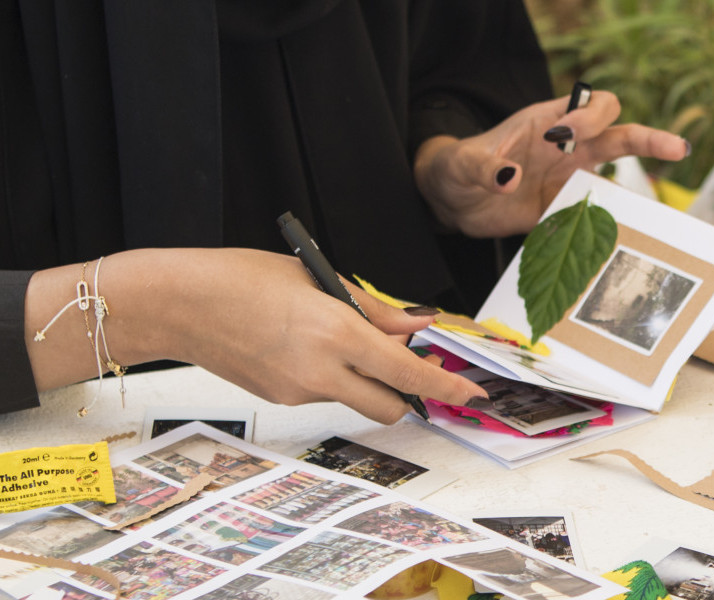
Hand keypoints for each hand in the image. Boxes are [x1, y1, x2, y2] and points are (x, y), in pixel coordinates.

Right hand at [25, 248, 486, 423]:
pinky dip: (331, 376)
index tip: (472, 395)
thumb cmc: (245, 276)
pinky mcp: (279, 400)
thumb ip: (374, 309)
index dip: (446, 387)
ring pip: (354, 398)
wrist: (181, 304)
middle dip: (406, 392)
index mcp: (336, 333)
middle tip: (403, 360)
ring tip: (333, 335)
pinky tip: (304, 345)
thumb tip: (416, 323)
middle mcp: (321, 372)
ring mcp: (297, 392)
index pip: (407, 373)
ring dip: (362, 377)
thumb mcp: (318, 279)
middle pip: (390, 406)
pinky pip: (323, 394)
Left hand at [413, 89, 688, 237]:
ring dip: (631, 192)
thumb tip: (509, 177)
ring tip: (651, 212)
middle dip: (648, 139)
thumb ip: (484, 167)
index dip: (590, 116)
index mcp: (546, 124)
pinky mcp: (558, 211)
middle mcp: (565, 150)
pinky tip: (619, 240)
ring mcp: (565, 181)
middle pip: (618, 136)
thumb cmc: (457, 168)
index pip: (590, 107)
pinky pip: (590, 216)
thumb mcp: (463, 164)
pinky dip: (605, 227)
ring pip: (611, 179)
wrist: (452, 201)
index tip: (568, 133)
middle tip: (677, 149)